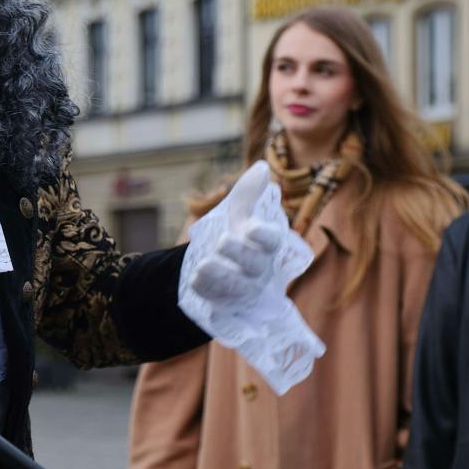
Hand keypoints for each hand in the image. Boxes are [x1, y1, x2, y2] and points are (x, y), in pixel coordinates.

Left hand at [187, 165, 286, 311]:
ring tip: (205, 264)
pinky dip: (206, 288)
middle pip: (255, 264)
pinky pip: (216, 298)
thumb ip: (248, 191)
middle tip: (222, 241)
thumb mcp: (238, 211)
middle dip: (238, 252)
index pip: (271, 240)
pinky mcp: (225, 301)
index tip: (249, 227)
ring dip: (221, 274)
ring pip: (237, 286)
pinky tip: (196, 278)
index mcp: (265, 243)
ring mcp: (244, 288)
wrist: (218, 261)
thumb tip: (263, 168)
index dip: (262, 235)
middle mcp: (259, 268)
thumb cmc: (236, 233)